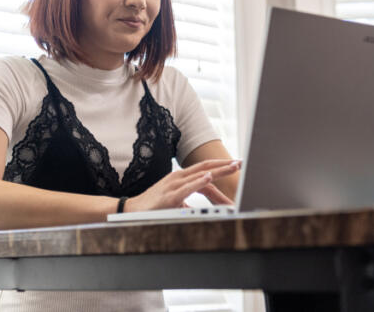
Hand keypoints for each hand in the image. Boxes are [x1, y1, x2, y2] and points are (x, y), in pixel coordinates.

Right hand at [125, 159, 239, 211]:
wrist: (132, 211)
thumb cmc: (154, 206)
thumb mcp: (176, 201)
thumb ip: (189, 200)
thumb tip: (202, 207)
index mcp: (181, 177)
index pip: (205, 168)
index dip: (220, 166)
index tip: (235, 165)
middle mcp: (179, 177)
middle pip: (206, 167)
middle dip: (224, 164)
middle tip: (240, 162)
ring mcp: (174, 184)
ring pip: (201, 174)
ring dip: (219, 170)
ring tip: (233, 166)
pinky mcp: (170, 196)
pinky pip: (187, 187)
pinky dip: (199, 181)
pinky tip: (209, 177)